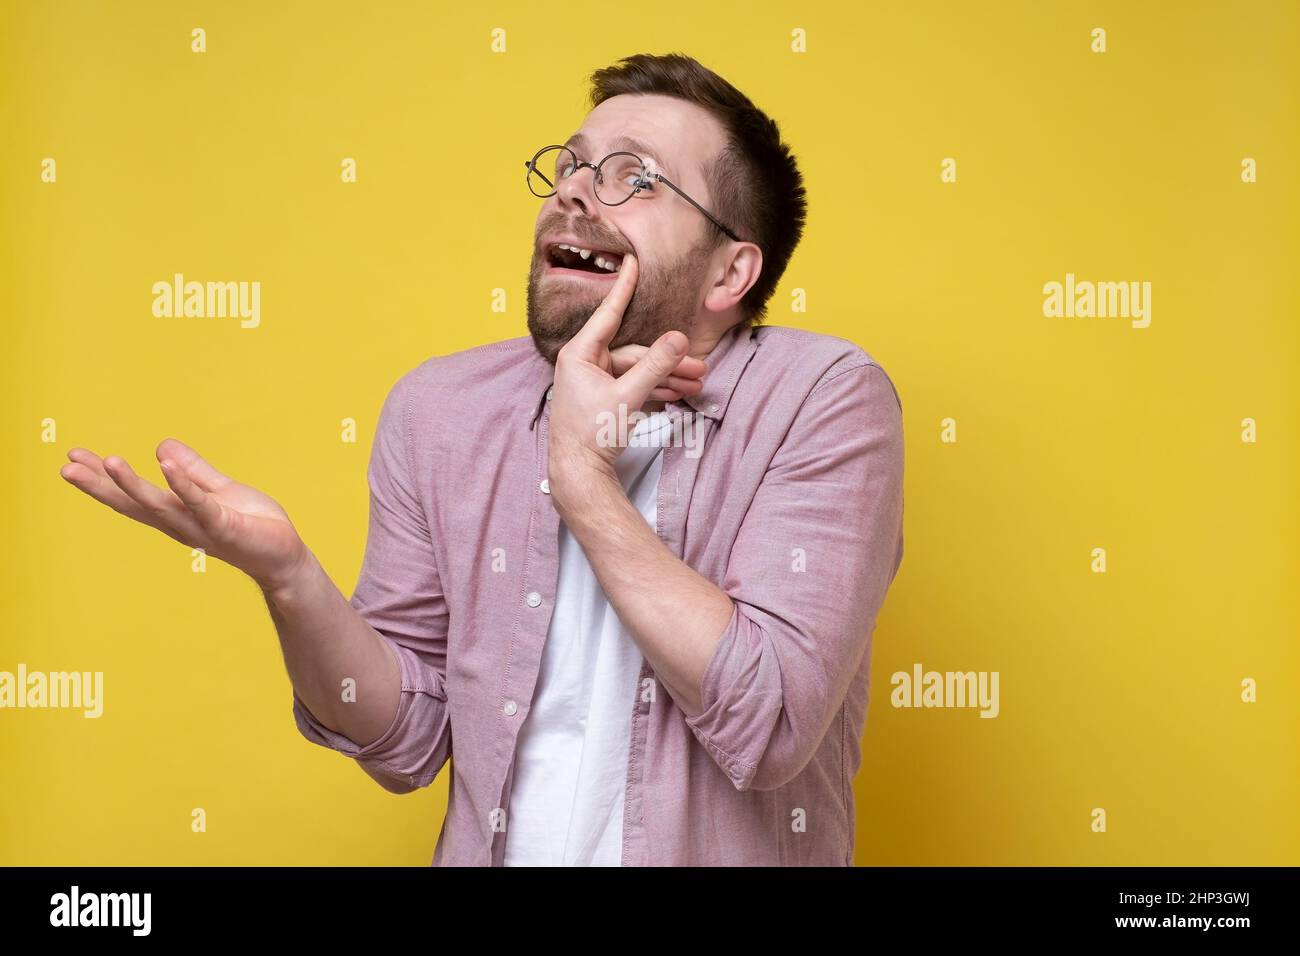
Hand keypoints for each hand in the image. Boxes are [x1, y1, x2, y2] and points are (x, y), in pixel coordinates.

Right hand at [59, 438, 310, 593]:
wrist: (285, 556)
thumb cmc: (253, 525)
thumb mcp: (218, 490)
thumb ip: (193, 471)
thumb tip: (162, 445)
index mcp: (176, 514)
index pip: (131, 496)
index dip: (101, 479)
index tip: (72, 458)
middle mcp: (180, 524)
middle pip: (132, 505)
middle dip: (99, 486)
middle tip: (66, 466)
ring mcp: (200, 527)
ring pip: (159, 505)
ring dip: (132, 484)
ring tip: (107, 460)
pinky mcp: (225, 527)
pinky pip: (200, 504)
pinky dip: (182, 484)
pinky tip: (163, 464)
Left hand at [548, 253, 700, 497]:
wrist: (579, 473)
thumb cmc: (592, 434)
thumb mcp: (628, 397)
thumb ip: (654, 366)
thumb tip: (678, 338)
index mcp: (580, 354)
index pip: (608, 313)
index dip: (624, 287)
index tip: (632, 261)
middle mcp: (585, 363)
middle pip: (634, 352)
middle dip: (668, 361)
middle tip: (699, 368)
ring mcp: (594, 381)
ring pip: (638, 370)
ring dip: (667, 377)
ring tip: (696, 385)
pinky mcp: (603, 397)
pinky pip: (633, 385)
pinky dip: (655, 389)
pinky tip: (677, 394)